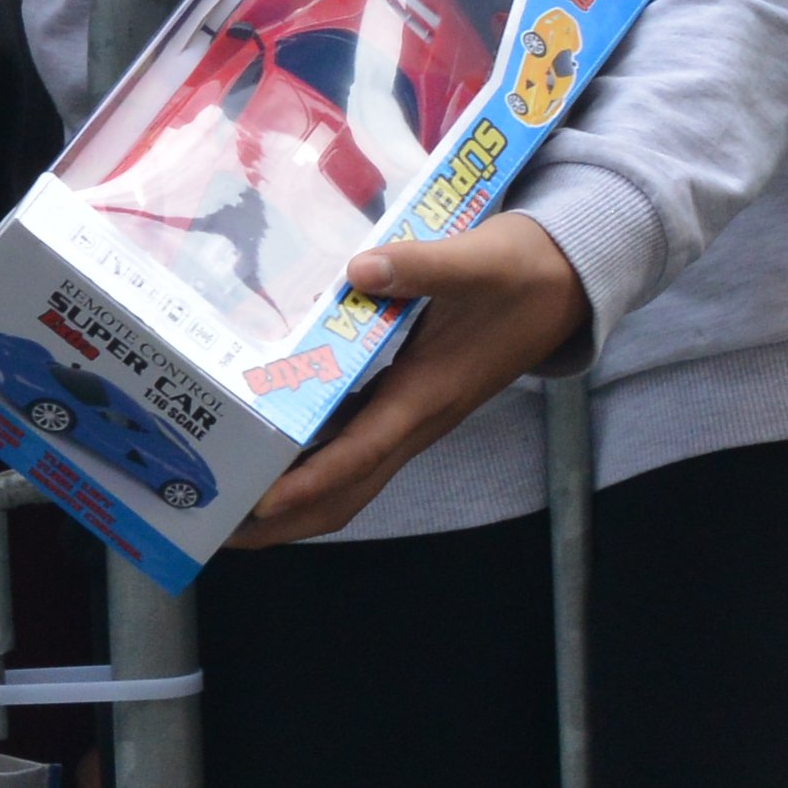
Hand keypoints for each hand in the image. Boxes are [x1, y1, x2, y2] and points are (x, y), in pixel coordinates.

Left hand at [251, 208, 591, 543]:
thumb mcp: (480, 260)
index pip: (362, 452)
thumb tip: (361, 270)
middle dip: (285, 522)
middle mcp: (419, 418)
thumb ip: (424, 265)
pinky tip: (273, 452)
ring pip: (351, 482)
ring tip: (231, 506)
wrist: (568, 281)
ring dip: (294, 504)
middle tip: (218, 527)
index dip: (310, 483)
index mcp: (429, 393)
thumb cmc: (524, 271)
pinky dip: (312, 468)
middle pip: (348, 493)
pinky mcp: (411, 403)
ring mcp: (415, 416)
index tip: (259, 505)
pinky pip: (356, 454)